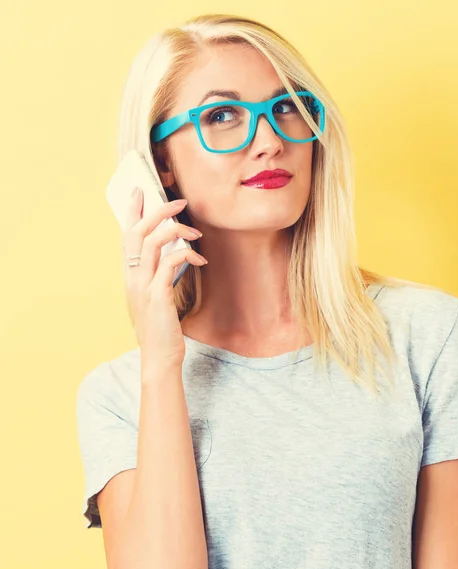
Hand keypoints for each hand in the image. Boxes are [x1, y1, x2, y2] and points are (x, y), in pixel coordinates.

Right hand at [122, 186, 207, 369]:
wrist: (159, 358)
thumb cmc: (160, 328)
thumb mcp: (155, 297)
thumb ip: (158, 275)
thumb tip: (174, 254)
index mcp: (129, 276)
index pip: (126, 236)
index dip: (131, 211)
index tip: (138, 191)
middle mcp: (132, 278)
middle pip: (137, 232)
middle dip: (157, 211)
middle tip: (178, 201)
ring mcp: (143, 286)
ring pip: (153, 242)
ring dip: (176, 230)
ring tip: (196, 231)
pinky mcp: (158, 296)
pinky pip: (171, 263)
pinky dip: (186, 255)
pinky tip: (200, 260)